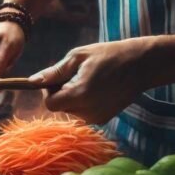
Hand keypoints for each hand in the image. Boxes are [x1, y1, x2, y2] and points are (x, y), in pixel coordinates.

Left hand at [29, 37, 156, 124]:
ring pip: (71, 109)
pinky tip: (98, 87)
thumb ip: (54, 72)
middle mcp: (88, 111)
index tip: (58, 78)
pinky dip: (84, 101)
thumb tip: (32, 81)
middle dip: (61, 92)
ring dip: (72, 96)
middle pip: (60, 106)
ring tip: (89, 79)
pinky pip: (83, 112)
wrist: (142, 64)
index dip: (48, 91)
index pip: (49, 103)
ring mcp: (97, 117)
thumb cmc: (109, 55)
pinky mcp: (104, 119)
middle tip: (76, 74)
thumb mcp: (78, 57)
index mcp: (79, 95)